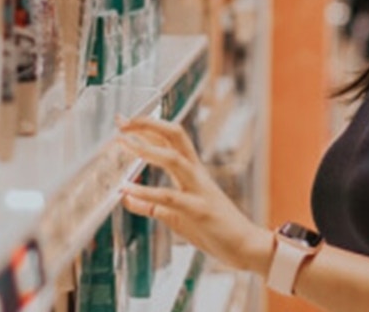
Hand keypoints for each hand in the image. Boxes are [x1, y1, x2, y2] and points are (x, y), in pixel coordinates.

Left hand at [116, 115, 273, 274]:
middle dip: (149, 124)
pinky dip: (146, 192)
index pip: (170, 138)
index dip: (148, 127)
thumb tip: (127, 198)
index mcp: (192, 171)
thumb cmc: (213, 229)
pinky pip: (169, 197)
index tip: (124, 121)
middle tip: (122, 122)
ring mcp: (199, 189)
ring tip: (122, 143)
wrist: (245, 246)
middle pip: (175, 135)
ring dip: (147, 149)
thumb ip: (151, 205)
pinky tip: (126, 189)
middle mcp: (196, 174)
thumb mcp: (176, 215)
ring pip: (174, 159)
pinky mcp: (198, 209)